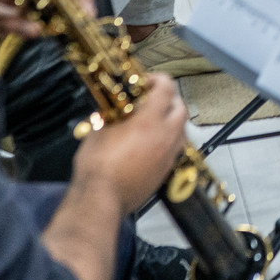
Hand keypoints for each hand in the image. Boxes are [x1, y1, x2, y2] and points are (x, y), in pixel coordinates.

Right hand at [71, 71, 188, 213]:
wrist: (101, 199)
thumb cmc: (97, 166)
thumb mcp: (98, 131)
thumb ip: (110, 115)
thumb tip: (112, 109)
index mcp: (149, 122)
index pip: (166, 89)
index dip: (159, 80)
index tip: (148, 82)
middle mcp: (165, 136)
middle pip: (181, 108)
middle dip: (170, 99)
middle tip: (153, 99)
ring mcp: (168, 155)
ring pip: (183, 130)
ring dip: (173, 120)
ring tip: (155, 120)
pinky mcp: (166, 171)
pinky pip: (176, 149)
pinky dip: (170, 140)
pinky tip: (154, 142)